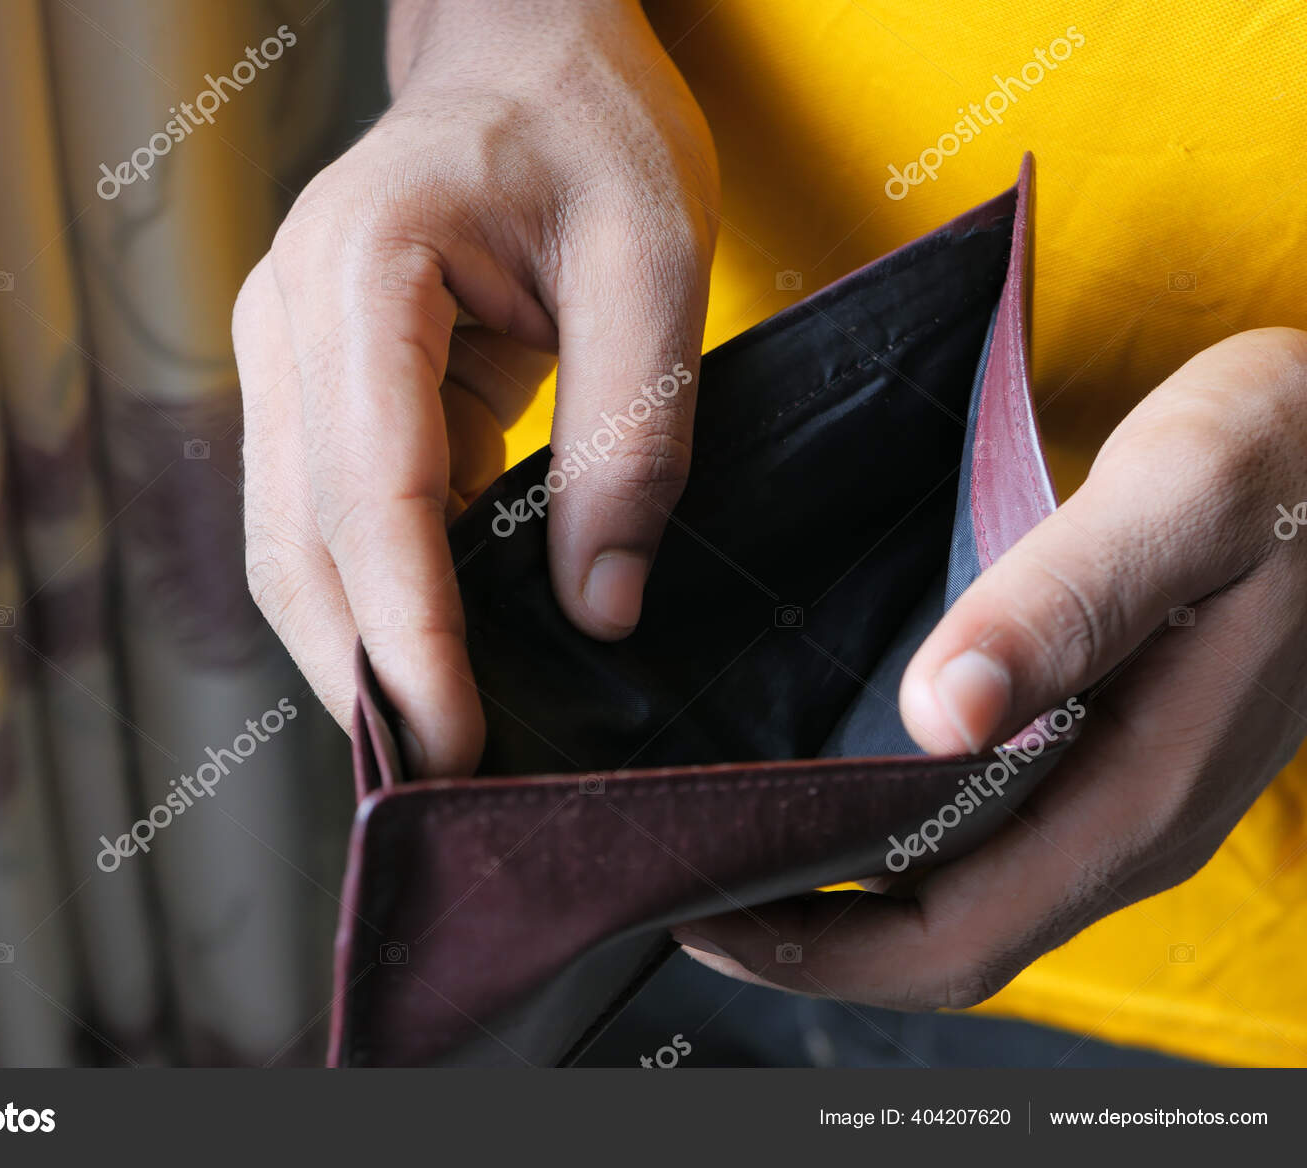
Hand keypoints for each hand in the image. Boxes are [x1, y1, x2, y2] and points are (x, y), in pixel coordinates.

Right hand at [233, 0, 717, 775]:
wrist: (521, 54)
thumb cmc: (590, 129)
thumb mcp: (653, 260)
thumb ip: (633, 435)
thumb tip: (597, 607)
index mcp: (364, 271)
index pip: (372, 497)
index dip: (408, 638)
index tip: (456, 745)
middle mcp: (288, 319)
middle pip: (298, 544)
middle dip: (363, 674)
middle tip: (442, 787)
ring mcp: (283, 354)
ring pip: (290, 546)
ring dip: (354, 652)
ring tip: (435, 742)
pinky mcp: (311, 388)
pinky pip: (325, 520)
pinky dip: (372, 600)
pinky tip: (432, 656)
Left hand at [675, 328, 1306, 1009]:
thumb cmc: (1286, 451)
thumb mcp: (1179, 499)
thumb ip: (1065, 604)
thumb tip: (940, 714)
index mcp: (1141, 791)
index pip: (955, 934)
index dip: (817, 948)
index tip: (696, 907)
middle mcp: (1134, 824)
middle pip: (948, 940)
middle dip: (808, 938)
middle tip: (678, 885)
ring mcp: (1131, 799)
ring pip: (969, 900)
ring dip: (845, 899)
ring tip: (729, 849)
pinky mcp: (1120, 759)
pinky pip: (992, 845)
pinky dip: (894, 849)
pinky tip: (832, 795)